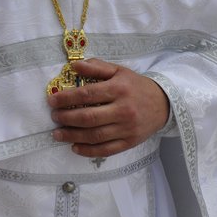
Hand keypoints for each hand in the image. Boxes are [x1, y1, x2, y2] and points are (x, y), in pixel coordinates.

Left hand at [48, 58, 169, 157]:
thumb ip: (96, 67)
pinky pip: (106, 150)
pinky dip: (89, 151)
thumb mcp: (118, 71)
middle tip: (54, 117)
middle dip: (67, 118)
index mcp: (119, 89)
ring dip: (73, 136)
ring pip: (95, 135)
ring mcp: (127, 128)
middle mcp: (123, 110)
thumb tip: (73, 65)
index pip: (88, 94)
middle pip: (89, 117)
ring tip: (57, 134)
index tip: (52, 101)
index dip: (67, 98)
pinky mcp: (129, 142)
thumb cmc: (136, 86)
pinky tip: (75, 147)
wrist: (164, 103)